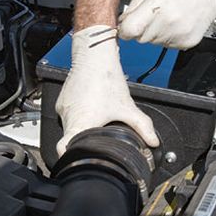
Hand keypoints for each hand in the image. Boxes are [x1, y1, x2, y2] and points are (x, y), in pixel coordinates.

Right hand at [55, 25, 159, 156]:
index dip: (70, 156)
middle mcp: (68, 116)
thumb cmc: (106, 79)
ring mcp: (63, 107)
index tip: (77, 159)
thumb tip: (153, 141)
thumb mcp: (127, 106)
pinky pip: (69, 113)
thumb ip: (142, 126)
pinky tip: (91, 108)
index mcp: (80, 122)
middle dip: (82, 141)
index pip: (63, 148)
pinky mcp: (63, 99)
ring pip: (70, 125)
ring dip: (81, 126)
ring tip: (95, 119)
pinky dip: (79, 115)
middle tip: (96, 139)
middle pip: (70, 138)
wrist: (94, 55)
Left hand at [118, 0, 215, 48]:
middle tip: (154, 13)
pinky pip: (166, 45)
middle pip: (139, 38)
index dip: (124, 30)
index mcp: (157, 3)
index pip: (129, 30)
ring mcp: (178, 34)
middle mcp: (168, 21)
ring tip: (168, 15)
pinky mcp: (186, 43)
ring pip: (152, 42)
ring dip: (155, 32)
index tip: (126, 26)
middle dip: (141, 28)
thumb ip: (135, 3)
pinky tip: (176, 22)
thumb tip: (121, 21)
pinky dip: (168, 36)